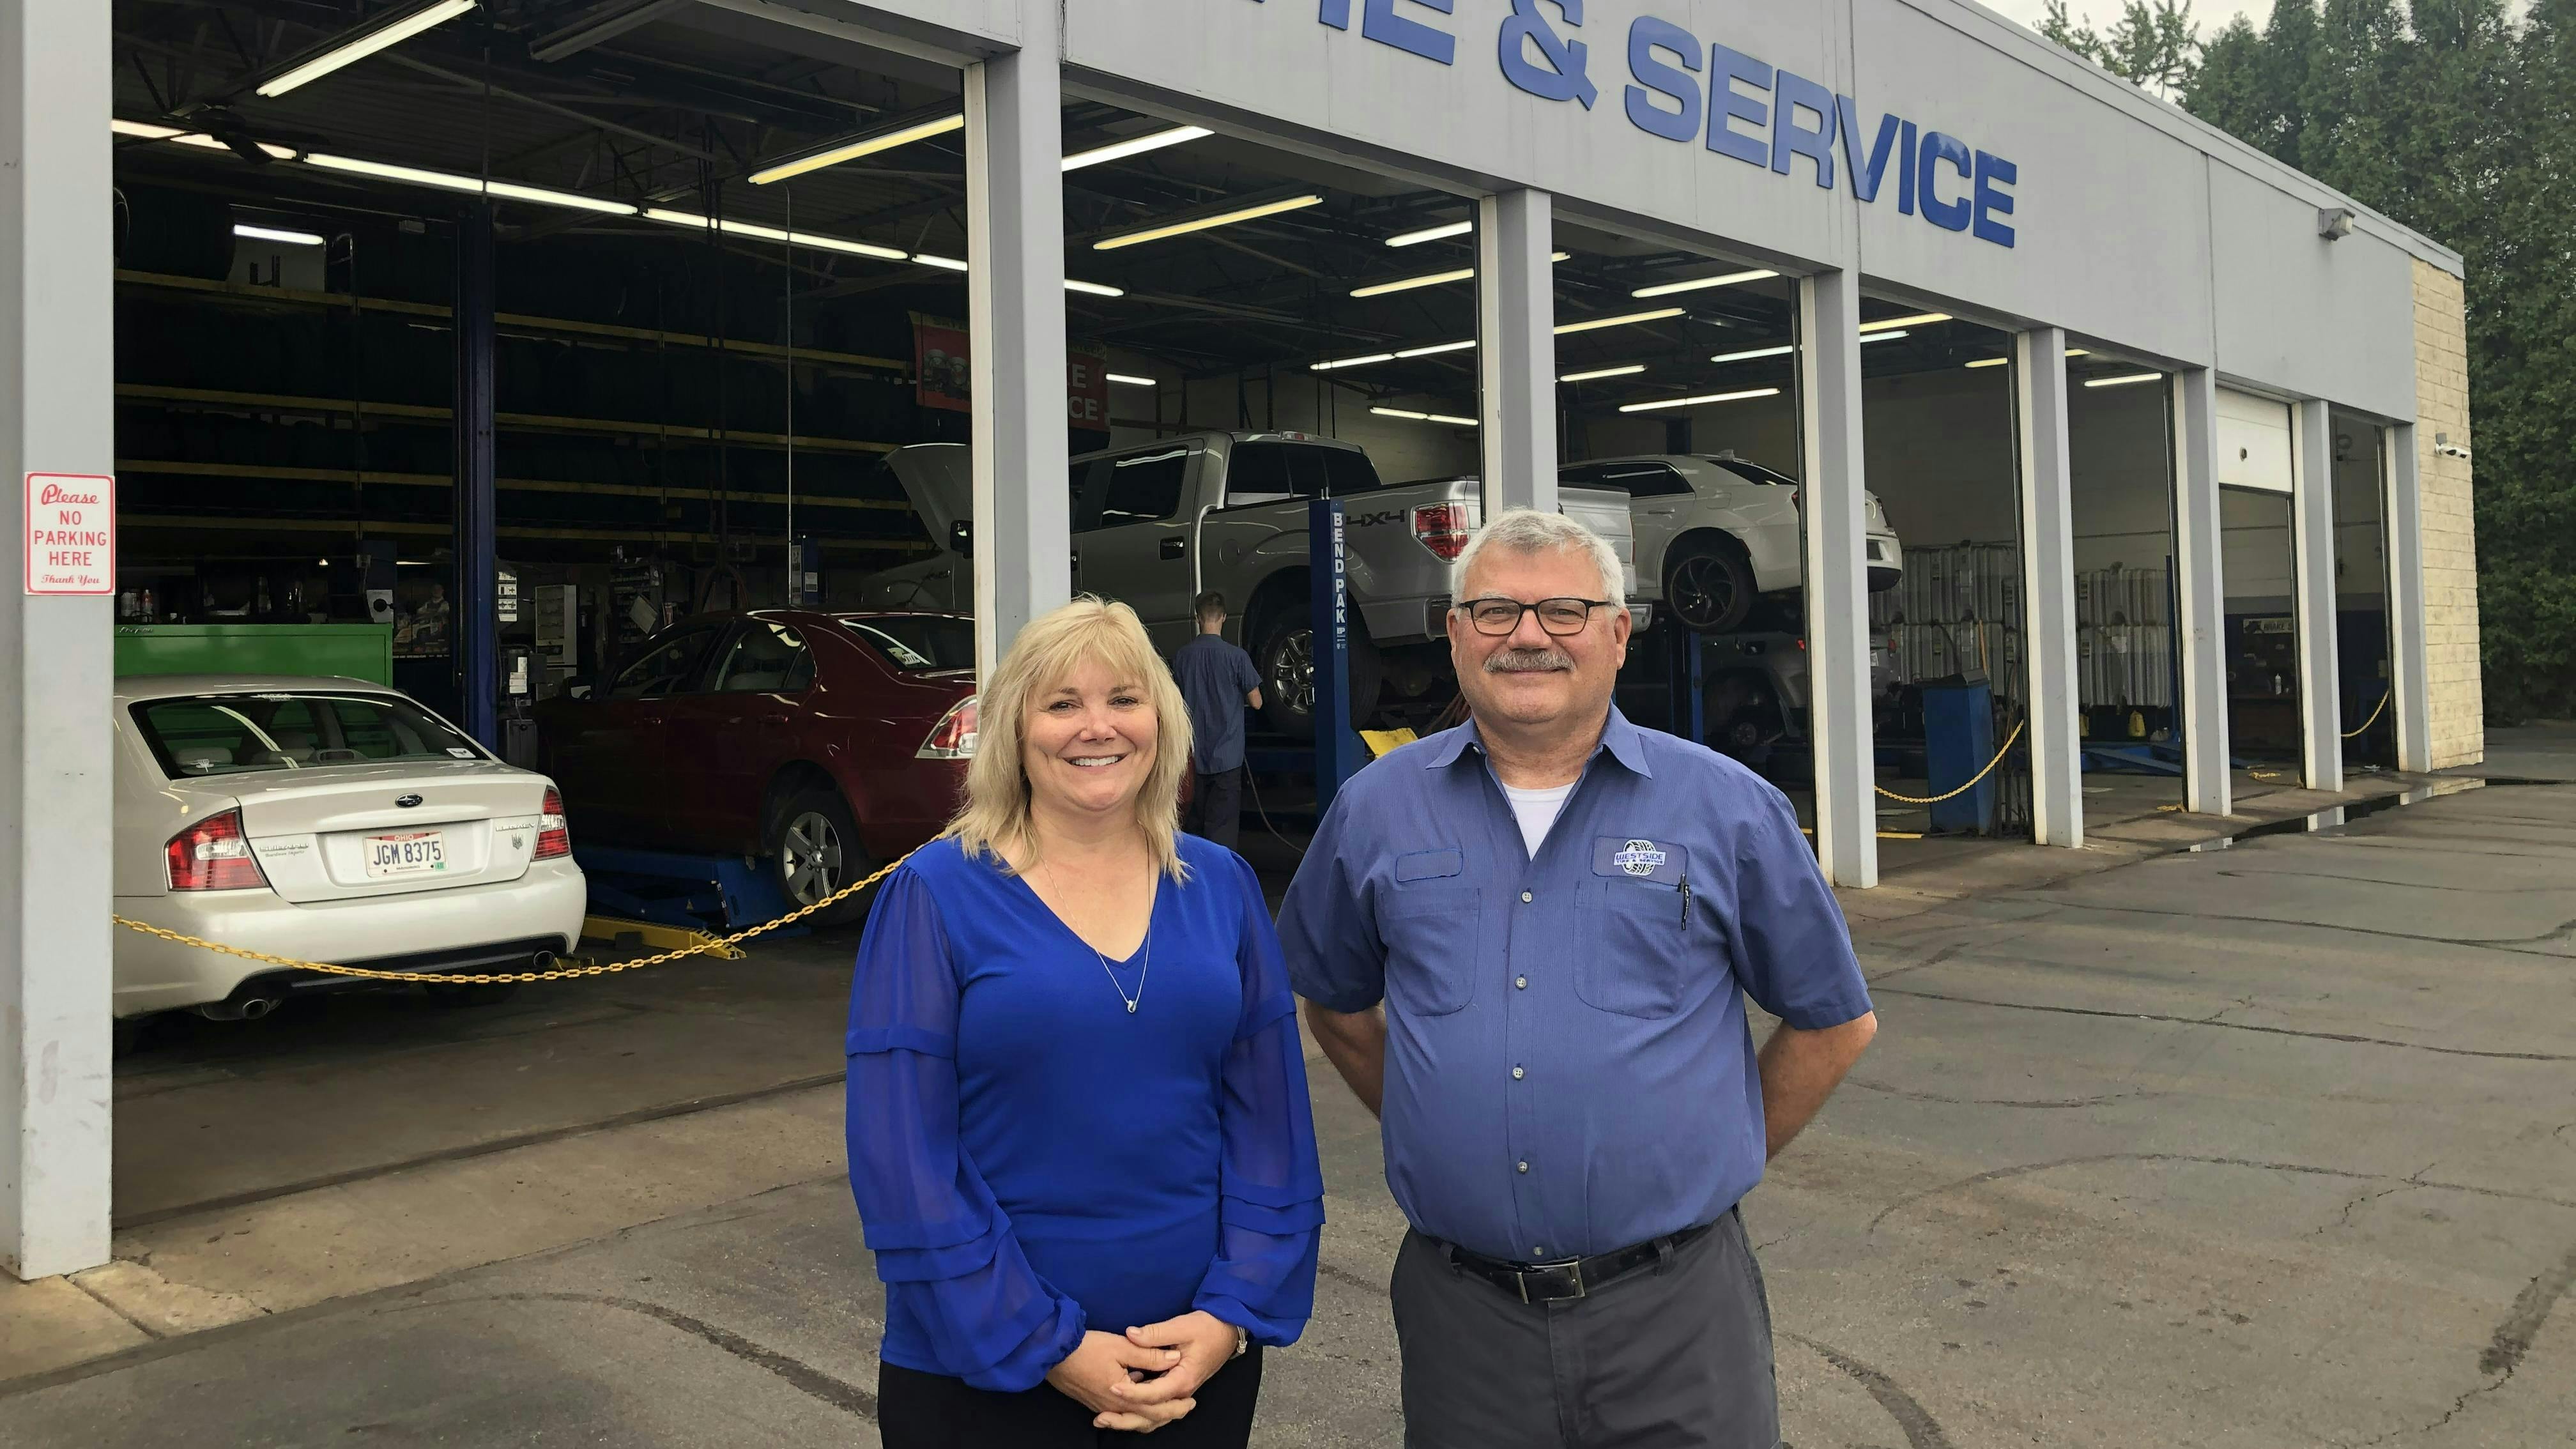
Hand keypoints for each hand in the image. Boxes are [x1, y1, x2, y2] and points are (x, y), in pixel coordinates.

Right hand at [1046, 1330, 1193, 1432]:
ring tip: (1165, 1404)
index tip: (1191, 1401)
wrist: (1052, 1354)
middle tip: (1185, 1407)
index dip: (1176, 1406)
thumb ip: (1149, 1355)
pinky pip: (1120, 1412)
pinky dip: (1134, 1410)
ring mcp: (1102, 1406)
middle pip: (1146, 1419)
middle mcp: (1114, 1407)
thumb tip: (1174, 1360)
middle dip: (1168, 1414)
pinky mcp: (1093, 1401)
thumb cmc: (1087, 1348)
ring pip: (1132, 1418)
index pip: (1157, 1408)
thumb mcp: (1122, 1346)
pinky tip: (1138, 1392)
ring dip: (1151, 1414)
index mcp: (1124, 1396)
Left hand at [1115, 1310, 1240, 1407]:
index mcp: (1183, 1379)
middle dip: (1125, 1419)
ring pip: (1154, 1417)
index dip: (1132, 1393)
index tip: (1112, 1388)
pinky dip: (1139, 1412)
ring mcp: (1179, 1393)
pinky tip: (1121, 1405)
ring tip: (1105, 1419)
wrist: (1227, 1329)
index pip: (1154, 1394)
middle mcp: (1181, 1392)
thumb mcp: (1181, 1327)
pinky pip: (1156, 1409)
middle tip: (1101, 1418)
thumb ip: (1155, 1333)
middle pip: (1152, 1415)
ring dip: (1130, 1419)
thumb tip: (1130, 1334)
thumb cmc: (1207, 1328)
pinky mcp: (1175, 1389)